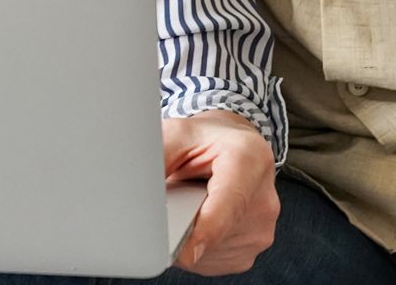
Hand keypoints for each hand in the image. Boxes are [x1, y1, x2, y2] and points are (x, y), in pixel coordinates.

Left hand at [162, 109, 278, 275]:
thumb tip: (132, 187)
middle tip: (176, 197)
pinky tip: (197, 220)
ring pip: (207, 253)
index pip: (228, 205)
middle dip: (181, 223)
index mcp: (250, 159)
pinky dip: (195, 247)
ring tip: (191, 203)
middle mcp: (263, 199)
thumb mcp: (176, 134)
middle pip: (212, 234)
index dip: (203, 231)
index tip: (185, 250)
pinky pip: (211, 262)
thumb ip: (156, 156)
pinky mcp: (250, 252)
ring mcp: (260, 230)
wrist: (232, 146)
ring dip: (187, 236)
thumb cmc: (206, 140)